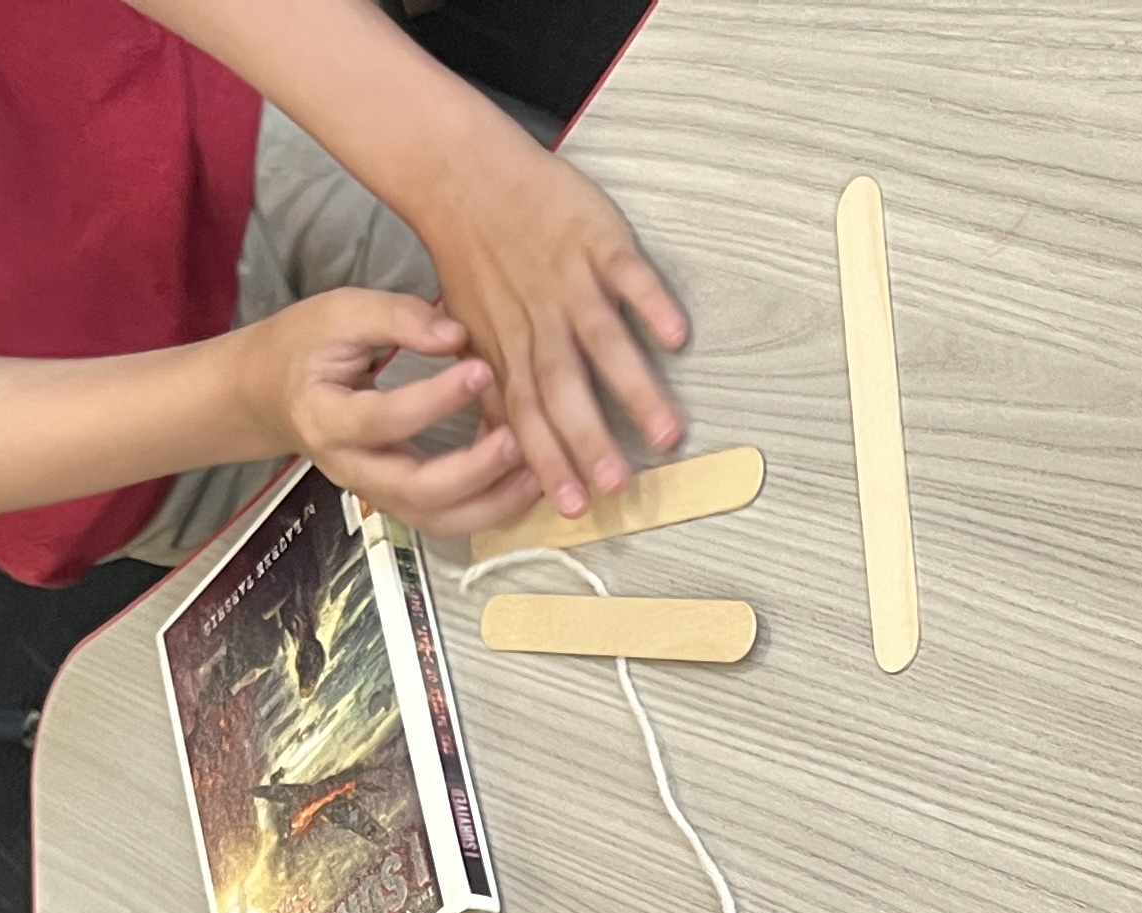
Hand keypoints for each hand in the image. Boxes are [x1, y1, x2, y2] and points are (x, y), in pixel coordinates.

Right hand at [239, 289, 541, 533]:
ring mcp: (377, 493)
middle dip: (474, 470)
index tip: (481, 368)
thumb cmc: (307, 346)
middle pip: (416, 490)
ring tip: (537, 469)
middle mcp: (350, 469)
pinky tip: (526, 479)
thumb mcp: (340, 313)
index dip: (435, 400)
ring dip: (493, 502)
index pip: (384, 421)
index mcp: (325, 419)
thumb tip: (457, 333)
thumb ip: (397, 318)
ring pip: (438, 519)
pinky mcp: (400, 501)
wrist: (273, 393)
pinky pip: (449, 519)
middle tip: (518, 438)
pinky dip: (492, 507)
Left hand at [400, 131, 687, 519]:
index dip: (550, 463)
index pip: (529, 417)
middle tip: (619, 486)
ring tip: (667, 433)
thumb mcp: (471, 332)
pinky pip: (627, 274)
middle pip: (565, 391)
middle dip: (590, 441)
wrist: (464, 176)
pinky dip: (650, 302)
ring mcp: (569, 282)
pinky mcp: (595, 240)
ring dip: (633, 389)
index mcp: (510, 350)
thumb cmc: (475, 259)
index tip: (575, 507)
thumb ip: (497, 389)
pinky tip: (677, 337)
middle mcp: (540, 323)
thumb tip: (508, 448)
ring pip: (601, 342)